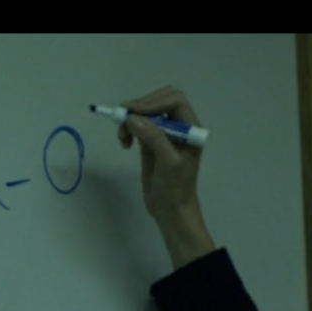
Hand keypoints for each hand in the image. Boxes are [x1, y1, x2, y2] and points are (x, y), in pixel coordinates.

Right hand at [119, 86, 202, 219]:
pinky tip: (124, 143)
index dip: (153, 102)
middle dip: (140, 108)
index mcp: (190, 127)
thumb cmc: (175, 188)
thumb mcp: (168, 162)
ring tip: (122, 138)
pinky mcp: (151, 143)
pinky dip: (129, 129)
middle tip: (122, 120)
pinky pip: (138, 126)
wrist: (170, 210)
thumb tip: (132, 118)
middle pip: (159, 101)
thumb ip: (154, 137)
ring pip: (146, 113)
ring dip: (131, 119)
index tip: (133, 112)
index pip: (174, 100)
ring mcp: (164, 134)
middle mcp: (178, 126)